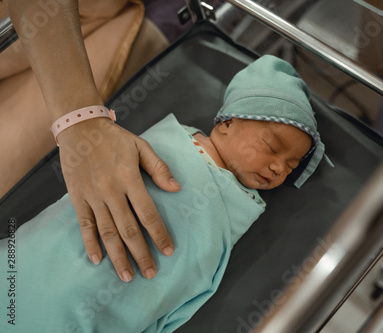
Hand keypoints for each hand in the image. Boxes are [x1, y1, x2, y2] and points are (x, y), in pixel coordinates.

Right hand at [57, 117, 180, 281]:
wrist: (79, 128)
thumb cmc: (115, 138)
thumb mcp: (141, 146)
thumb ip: (159, 168)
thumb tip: (177, 188)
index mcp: (129, 178)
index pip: (147, 213)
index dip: (159, 234)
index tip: (168, 251)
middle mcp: (111, 191)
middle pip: (128, 229)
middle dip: (140, 254)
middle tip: (150, 273)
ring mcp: (92, 196)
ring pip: (107, 232)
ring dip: (117, 256)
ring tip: (126, 276)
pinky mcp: (77, 198)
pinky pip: (85, 225)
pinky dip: (90, 243)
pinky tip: (97, 260)